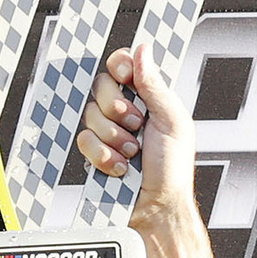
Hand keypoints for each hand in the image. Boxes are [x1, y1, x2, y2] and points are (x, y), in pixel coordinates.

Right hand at [72, 45, 194, 219]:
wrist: (157, 207)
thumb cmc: (172, 169)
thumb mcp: (173, 121)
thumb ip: (155, 85)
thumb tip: (144, 50)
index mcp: (146, 97)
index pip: (121, 66)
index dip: (119, 66)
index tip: (125, 76)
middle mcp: (124, 110)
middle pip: (100, 85)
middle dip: (118, 108)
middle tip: (137, 125)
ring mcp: (107, 131)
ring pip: (90, 114)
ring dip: (115, 137)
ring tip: (133, 153)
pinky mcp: (94, 151)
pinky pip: (84, 141)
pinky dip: (104, 156)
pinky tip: (121, 166)